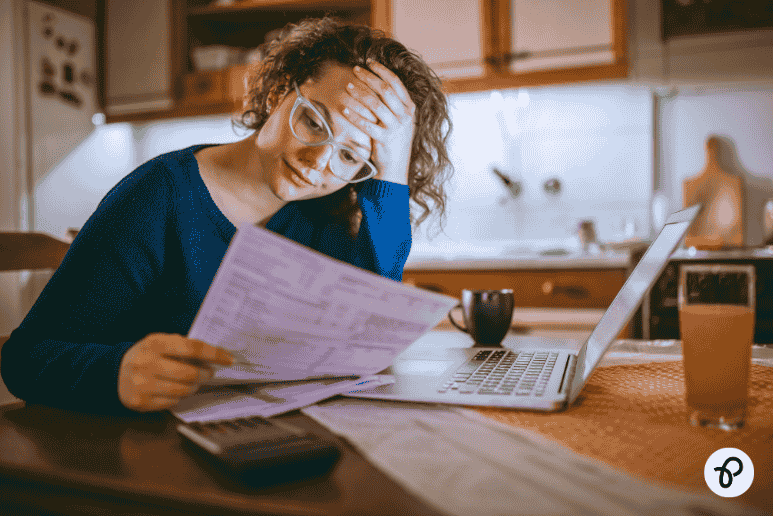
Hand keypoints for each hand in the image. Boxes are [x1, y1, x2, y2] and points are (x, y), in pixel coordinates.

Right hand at [118, 333, 234, 411]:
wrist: (115, 372)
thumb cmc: (147, 355)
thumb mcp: (162, 342)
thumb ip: (184, 346)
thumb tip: (216, 356)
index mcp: (155, 343)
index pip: (192, 348)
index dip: (214, 354)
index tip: (228, 359)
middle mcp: (147, 363)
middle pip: (189, 374)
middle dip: (205, 374)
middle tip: (208, 372)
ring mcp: (142, 384)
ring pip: (183, 390)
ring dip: (194, 386)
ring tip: (193, 381)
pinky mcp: (141, 402)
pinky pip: (172, 402)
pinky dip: (180, 396)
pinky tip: (176, 389)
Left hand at [343, 59, 415, 184]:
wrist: (396, 168)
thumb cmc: (394, 143)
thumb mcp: (400, 122)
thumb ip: (394, 105)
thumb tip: (378, 84)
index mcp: (410, 108)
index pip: (396, 83)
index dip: (382, 70)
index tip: (369, 62)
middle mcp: (405, 116)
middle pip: (385, 90)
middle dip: (369, 77)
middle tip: (355, 70)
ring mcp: (396, 128)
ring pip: (376, 104)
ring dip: (360, 93)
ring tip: (348, 86)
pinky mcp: (384, 139)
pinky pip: (367, 124)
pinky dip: (354, 116)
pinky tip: (344, 109)